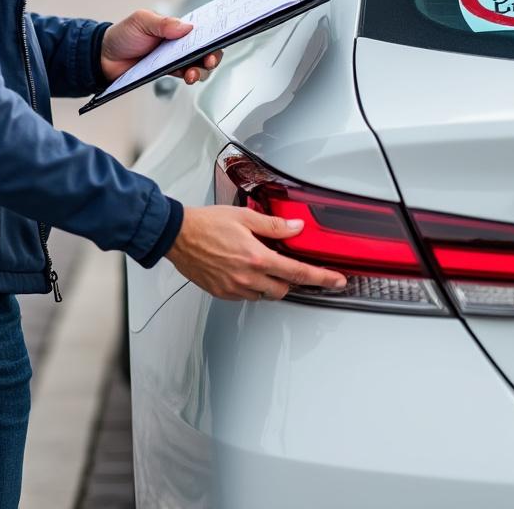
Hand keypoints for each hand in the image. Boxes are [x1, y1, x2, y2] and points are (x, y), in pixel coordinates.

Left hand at [100, 9, 223, 84]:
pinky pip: (184, 74)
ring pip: (197, 64)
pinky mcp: (167, 72)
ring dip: (201, 69)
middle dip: (212, 54)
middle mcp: (178, 42)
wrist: (104, 58)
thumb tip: (185, 26)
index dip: (214, 33)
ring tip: (194, 73)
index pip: (200, 29)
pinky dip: (189, 76)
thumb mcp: (141, 21)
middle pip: (205, 49)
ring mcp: (174, 58)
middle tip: (210, 58)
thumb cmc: (122, 35)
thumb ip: (163, 23)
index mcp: (175, 26)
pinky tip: (187, 76)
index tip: (220, 36)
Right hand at [166, 206, 347, 300]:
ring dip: (270, 284)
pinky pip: (246, 296)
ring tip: (260, 265)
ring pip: (264, 295)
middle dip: (290, 280)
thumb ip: (274, 226)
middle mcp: (247, 277)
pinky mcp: (221, 293)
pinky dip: (251, 286)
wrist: (176, 235)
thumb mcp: (245, 217)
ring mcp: (233, 288)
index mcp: (257, 258)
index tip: (337, 281)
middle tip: (288, 266)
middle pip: (284, 289)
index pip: (299, 273)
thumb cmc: (206, 224)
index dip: (322, 278)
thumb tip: (297, 228)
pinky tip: (244, 270)